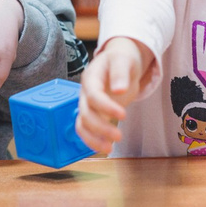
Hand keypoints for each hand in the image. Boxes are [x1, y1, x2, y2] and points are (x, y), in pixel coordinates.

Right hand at [74, 35, 155, 154]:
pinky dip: (92, 140)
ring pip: (82, 124)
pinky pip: (86, 129)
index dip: (106, 107)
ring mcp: (87, 104)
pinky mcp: (92, 113)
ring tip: (109, 148)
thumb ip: (120, 72)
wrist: (120, 61)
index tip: (122, 115)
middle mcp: (85, 93)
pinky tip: (104, 146)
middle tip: (118, 136)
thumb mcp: (123, 59)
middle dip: (100, 127)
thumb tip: (119, 90)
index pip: (93, 95)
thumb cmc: (121, 59)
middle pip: (86, 113)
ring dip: (93, 138)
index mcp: (91, 77)